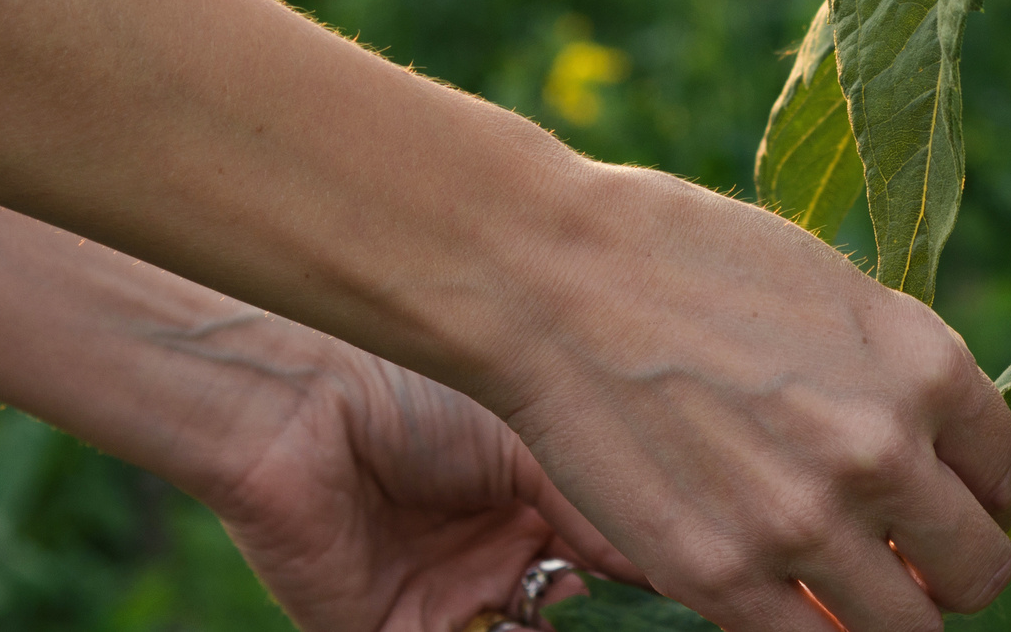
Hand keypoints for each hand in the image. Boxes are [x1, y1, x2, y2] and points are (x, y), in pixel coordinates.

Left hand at [195, 330, 644, 631]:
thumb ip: (604, 517)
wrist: (303, 412)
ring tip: (559, 612)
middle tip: (653, 620)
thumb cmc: (421, 401)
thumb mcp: (535, 449)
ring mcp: (443, 602)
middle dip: (600, 618)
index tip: (706, 591)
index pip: (608, 558)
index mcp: (531, 501)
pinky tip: (520, 625)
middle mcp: (493, 557)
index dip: (652, 578)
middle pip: (567, 613)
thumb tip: (681, 566)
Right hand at [492, 165, 1010, 631]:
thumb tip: (934, 447)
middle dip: (953, 570)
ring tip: (851, 586)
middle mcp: (883, 451)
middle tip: (912, 558)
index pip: (1007, 474)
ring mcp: (803, 524)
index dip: (984, 494)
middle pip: (980, 571)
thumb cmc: (690, 259)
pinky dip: (811, 630)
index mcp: (924, 365)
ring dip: (889, 616)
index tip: (951, 496)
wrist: (555, 278)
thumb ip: (895, 372)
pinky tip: (787, 596)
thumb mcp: (833, 289)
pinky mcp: (722, 577)